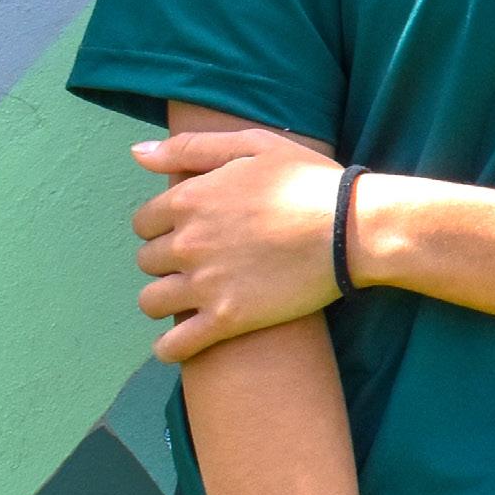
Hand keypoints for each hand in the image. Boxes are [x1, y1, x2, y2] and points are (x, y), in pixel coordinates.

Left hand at [133, 130, 345, 359]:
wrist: (355, 228)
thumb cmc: (311, 182)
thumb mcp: (256, 146)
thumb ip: (191, 147)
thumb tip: (138, 153)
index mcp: (189, 199)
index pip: (144, 222)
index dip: (164, 226)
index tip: (189, 231)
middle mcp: (187, 242)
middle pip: (147, 261)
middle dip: (167, 262)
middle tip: (199, 263)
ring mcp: (205, 283)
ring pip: (153, 302)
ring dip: (165, 301)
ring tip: (190, 300)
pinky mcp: (227, 319)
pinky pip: (175, 345)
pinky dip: (170, 348)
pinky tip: (178, 345)